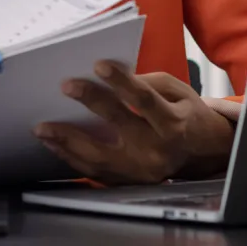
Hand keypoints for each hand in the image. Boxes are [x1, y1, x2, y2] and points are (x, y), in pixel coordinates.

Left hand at [34, 60, 236, 184]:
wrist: (203, 154)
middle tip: (65, 86)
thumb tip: (112, 78)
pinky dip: (72, 158)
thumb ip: (148, 83)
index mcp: (172, 124)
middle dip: (90, 104)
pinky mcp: (129, 182)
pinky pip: (96, 172)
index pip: (143, 100)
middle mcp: (157, 150)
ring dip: (67, 142)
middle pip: (118, 127)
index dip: (121, 82)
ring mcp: (141, 171)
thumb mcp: (177, 91)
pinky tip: (55, 145)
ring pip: (99, 158)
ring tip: (43, 128)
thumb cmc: (186, 115)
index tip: (98, 65)